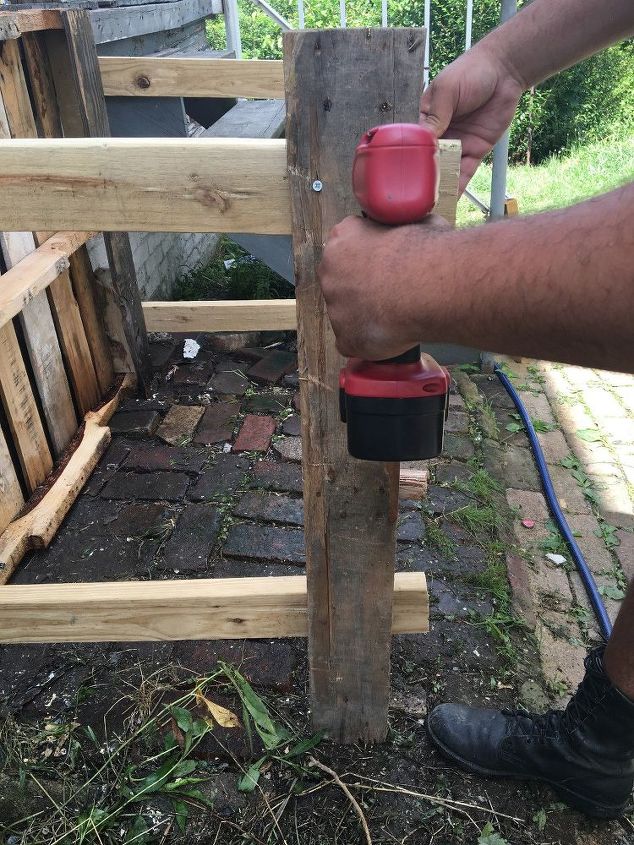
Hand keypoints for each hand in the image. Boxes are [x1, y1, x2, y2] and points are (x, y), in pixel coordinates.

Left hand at [318, 214, 449, 359]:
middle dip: (361, 289)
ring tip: (397, 314)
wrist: (431, 288)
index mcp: (342, 238)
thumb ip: (398, 228)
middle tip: (390, 293)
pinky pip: (355, 342)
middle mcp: (330, 273)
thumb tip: (412, 226)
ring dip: (367, 316)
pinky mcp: (346, 338)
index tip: (384, 266)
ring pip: (348, 315)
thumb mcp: (415, 220)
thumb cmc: (427, 253)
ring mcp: (335, 308)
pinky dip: (371, 341)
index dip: (368, 259)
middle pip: (341, 283)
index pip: (346, 249)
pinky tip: (392, 333)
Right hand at [419, 45, 524, 192]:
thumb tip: (426, 141)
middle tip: (413, 199)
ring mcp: (458, 145)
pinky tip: (450, 202)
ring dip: (439, 187)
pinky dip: (458, 187)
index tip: (401, 177)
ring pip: (445, 171)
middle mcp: (440, 136)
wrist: (505, 71)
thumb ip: (436, 116)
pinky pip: (465, 173)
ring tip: (429, 206)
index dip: (409, 160)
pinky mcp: (475, 151)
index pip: (414, 145)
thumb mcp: (447, 91)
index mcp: (426, 120)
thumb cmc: (471, 72)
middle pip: (428, 162)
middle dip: (422, 179)